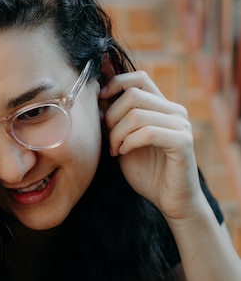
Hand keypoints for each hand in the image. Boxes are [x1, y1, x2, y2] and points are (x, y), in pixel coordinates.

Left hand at [100, 71, 205, 221]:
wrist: (171, 201)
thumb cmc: (148, 174)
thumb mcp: (125, 143)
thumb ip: (116, 123)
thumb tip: (98, 99)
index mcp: (162, 107)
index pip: (139, 78)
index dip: (115, 84)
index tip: (100, 102)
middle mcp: (174, 111)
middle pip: (133, 94)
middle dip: (111, 117)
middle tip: (109, 140)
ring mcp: (181, 125)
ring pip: (137, 114)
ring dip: (117, 134)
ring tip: (116, 150)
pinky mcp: (182, 142)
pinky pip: (148, 133)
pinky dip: (130, 142)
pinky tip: (124, 153)